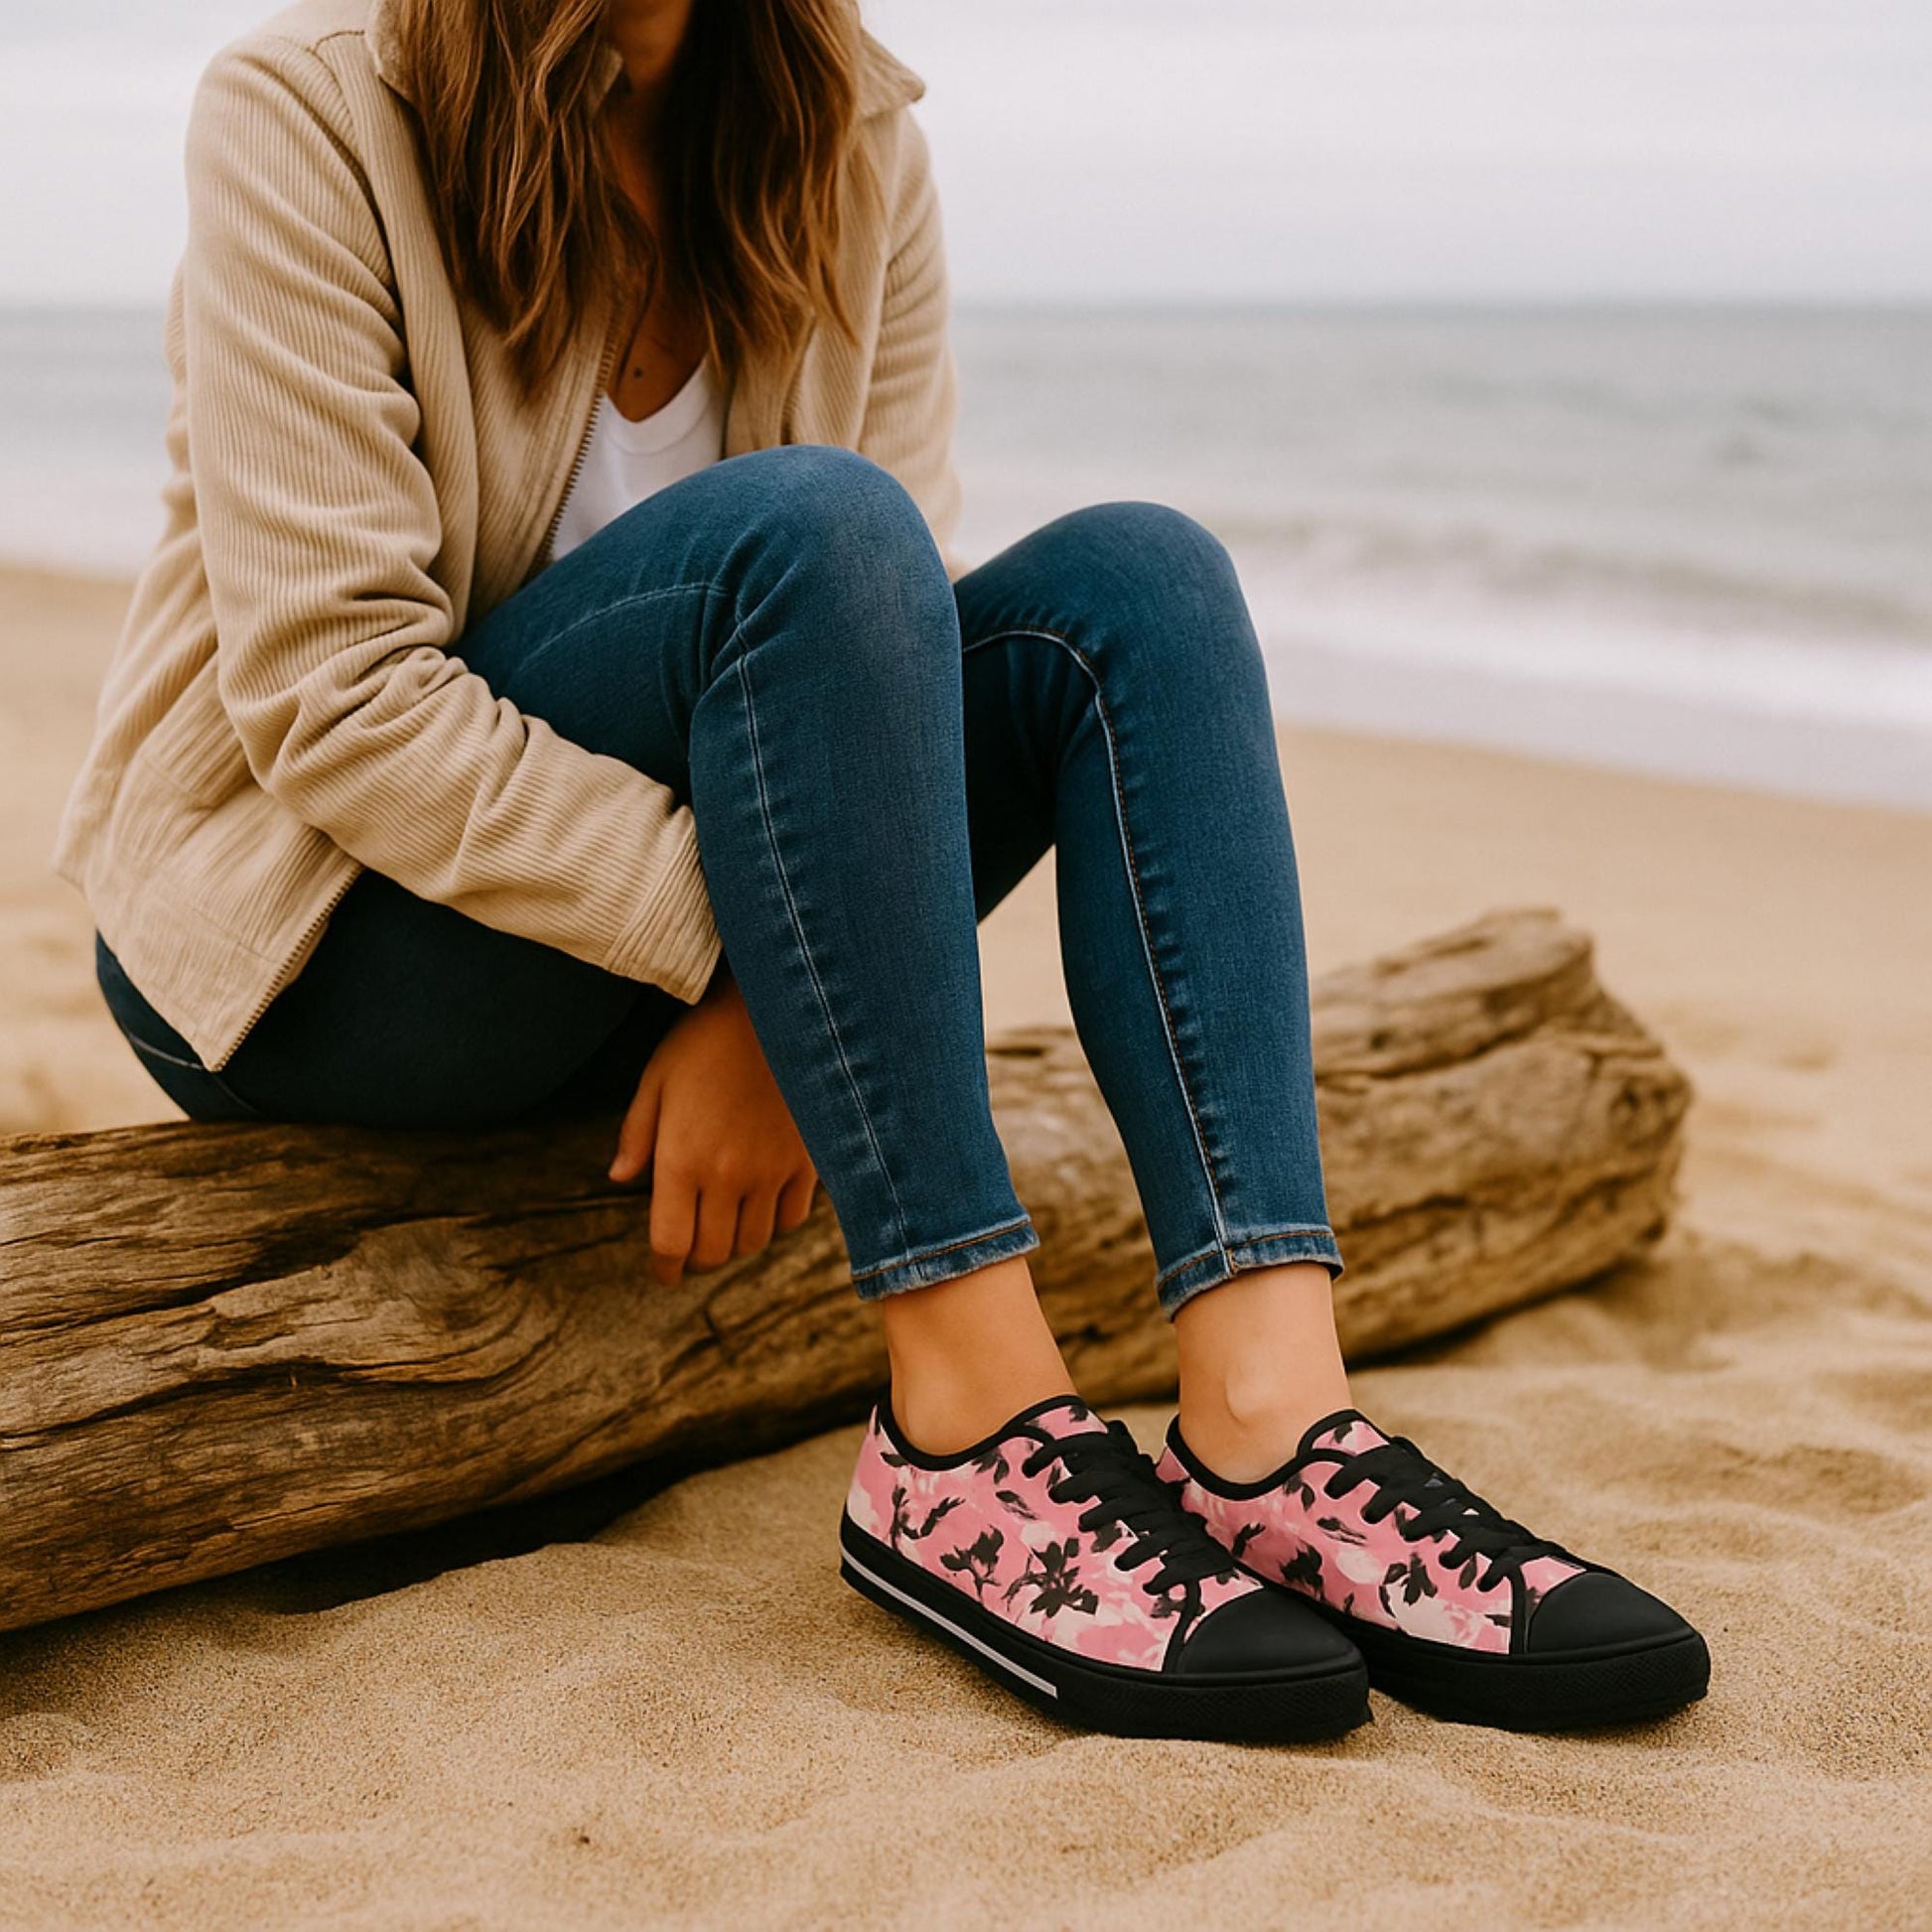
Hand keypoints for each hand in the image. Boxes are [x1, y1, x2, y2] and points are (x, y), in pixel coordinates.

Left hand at [608, 967, 819, 1284]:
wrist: (774, 1011)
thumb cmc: (706, 1040)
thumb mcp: (657, 1079)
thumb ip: (637, 1134)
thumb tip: (620, 1178)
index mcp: (681, 1160)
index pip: (671, 1242)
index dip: (665, 1269)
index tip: (664, 1274)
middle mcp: (726, 1176)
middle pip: (713, 1252)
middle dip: (697, 1259)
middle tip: (692, 1250)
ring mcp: (771, 1172)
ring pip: (753, 1241)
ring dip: (735, 1244)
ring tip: (726, 1228)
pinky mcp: (807, 1163)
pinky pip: (792, 1218)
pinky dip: (775, 1224)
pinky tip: (764, 1206)